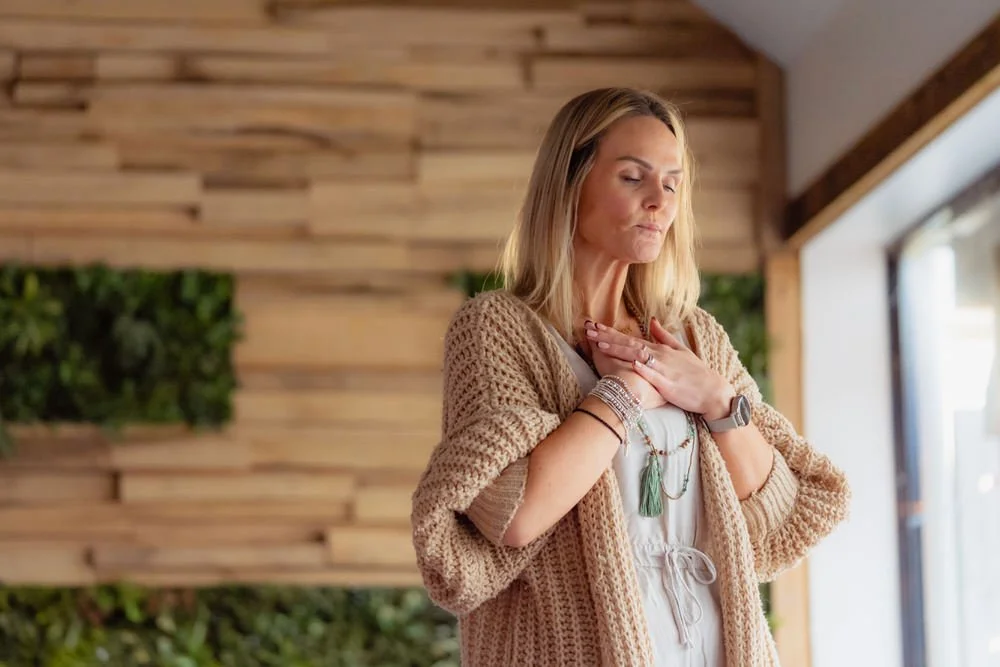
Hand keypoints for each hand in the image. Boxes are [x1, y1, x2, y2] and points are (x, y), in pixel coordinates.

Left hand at [586, 317, 733, 416]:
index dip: (612, 332)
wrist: (713, 391)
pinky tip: (631, 363)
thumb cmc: (695, 373)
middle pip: (630, 344)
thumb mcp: (680, 350)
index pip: (631, 337)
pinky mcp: (668, 384)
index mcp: (660, 349)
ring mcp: (664, 369)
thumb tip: (651, 320)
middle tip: (589, 331)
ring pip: (638, 357)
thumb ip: (664, 335)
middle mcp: (660, 356)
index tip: (594, 326)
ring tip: (602, 345)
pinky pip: (654, 375)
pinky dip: (643, 368)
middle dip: (608, 338)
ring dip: (620, 350)